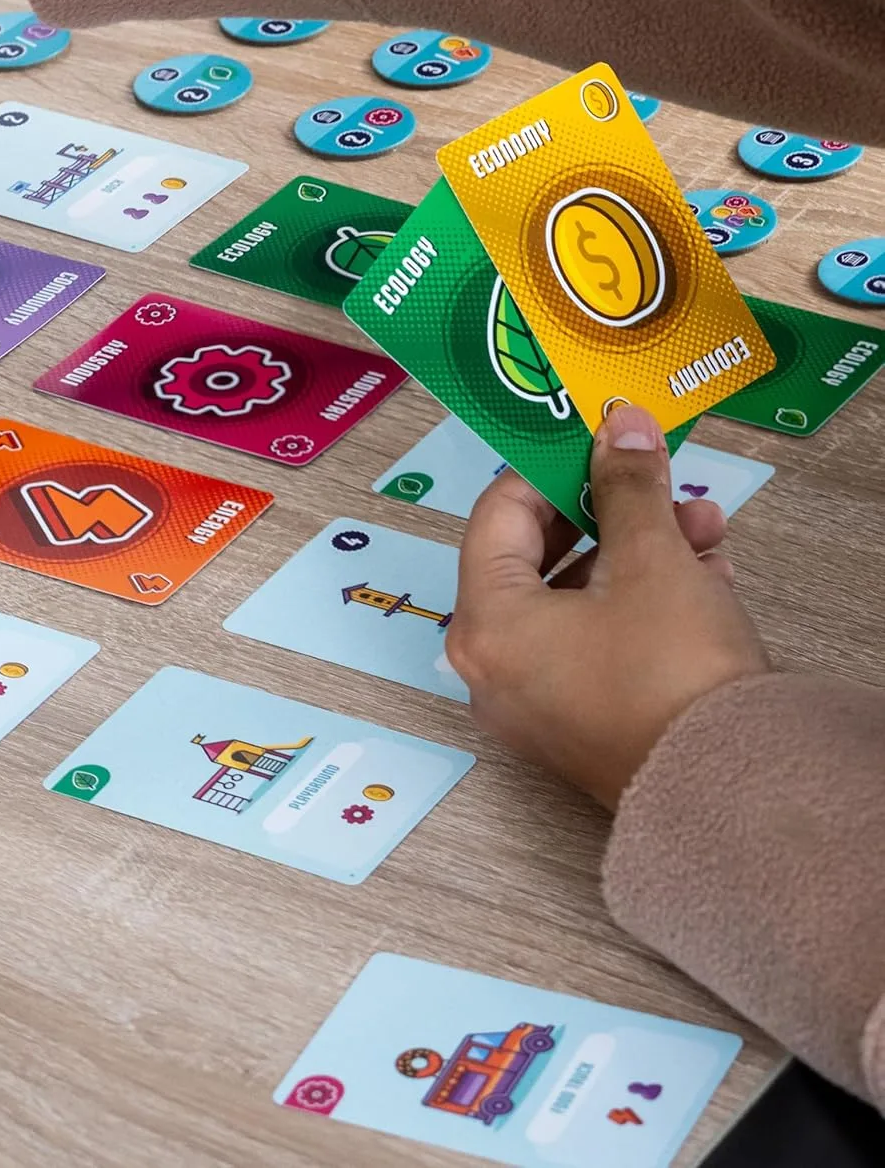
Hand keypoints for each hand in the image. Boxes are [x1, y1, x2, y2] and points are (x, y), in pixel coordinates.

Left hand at [446, 404, 769, 809]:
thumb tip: (619, 429)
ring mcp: (535, 701)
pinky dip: (640, 602)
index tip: (596, 445)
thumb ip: (627, 486)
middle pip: (536, 558)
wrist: (734, 789)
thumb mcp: (651, 559)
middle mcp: (494, 668)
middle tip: (657, 484)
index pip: (497, 516)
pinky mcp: (578, 723)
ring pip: (576, 599)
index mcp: (486, 624)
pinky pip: (594, 641)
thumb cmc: (674, 675)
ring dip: (637, 553)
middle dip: (608, 514)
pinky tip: (704, 577)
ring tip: (704, 529)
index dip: (550, 472)